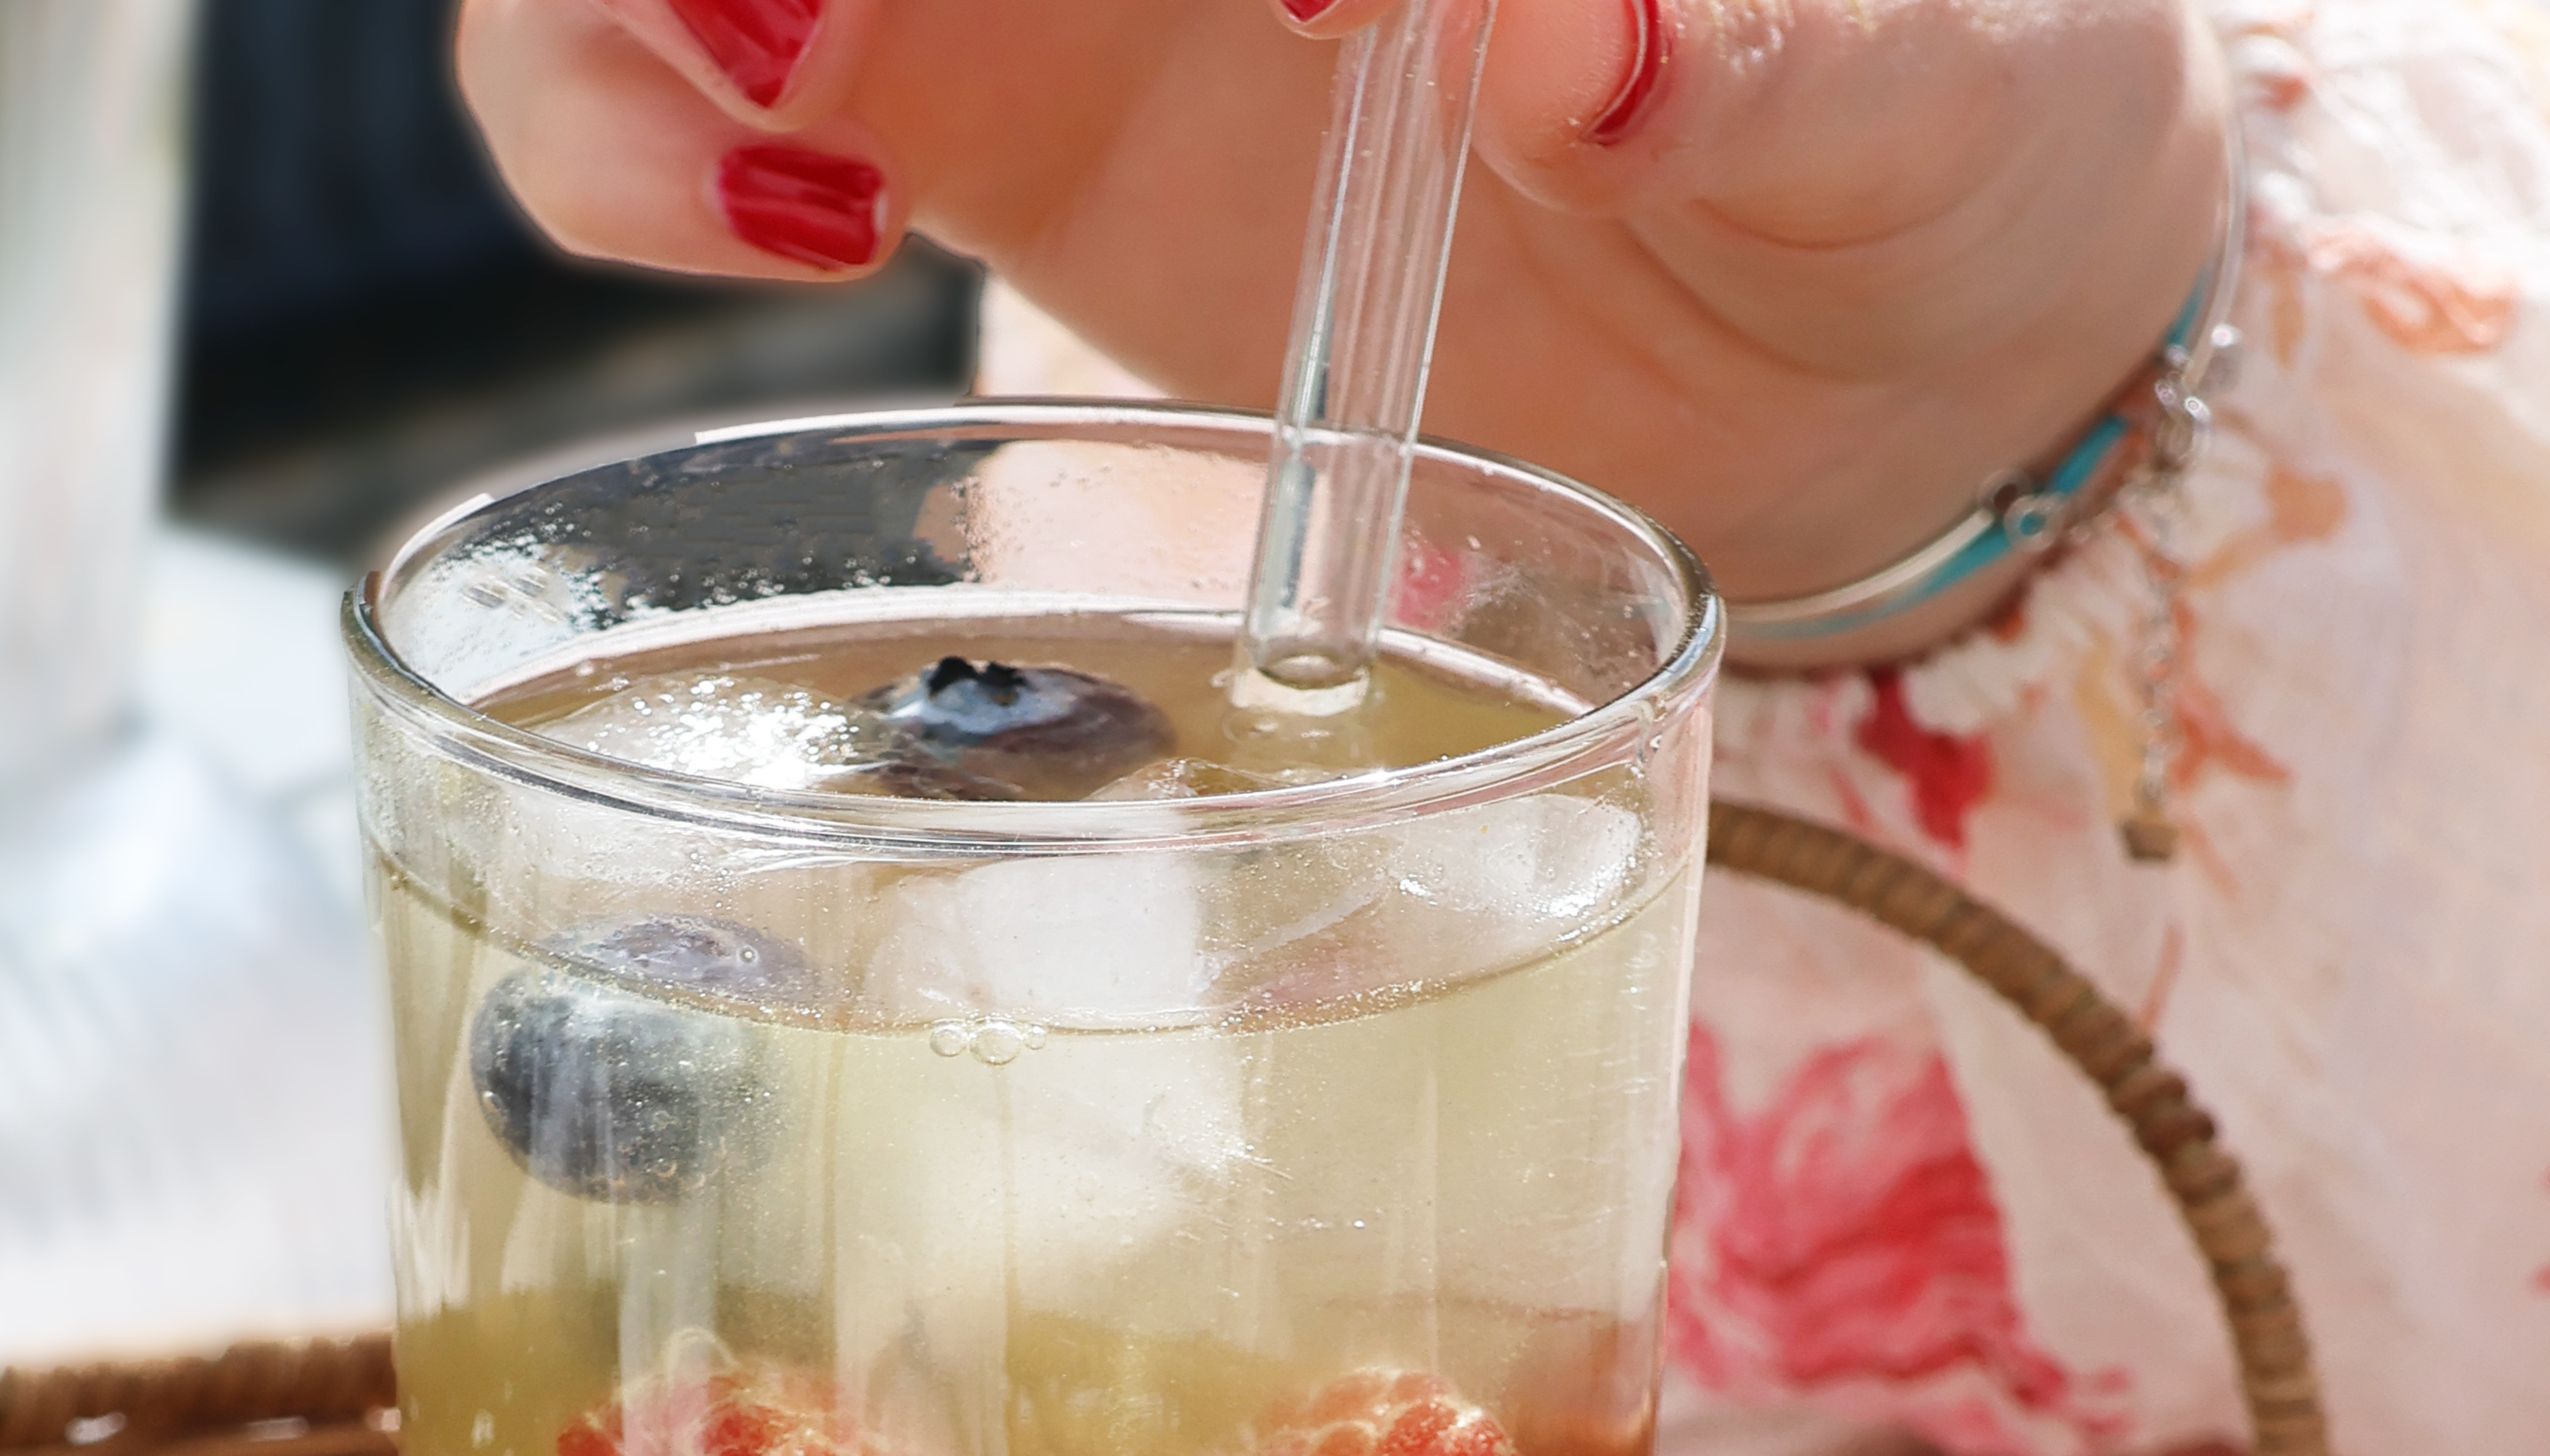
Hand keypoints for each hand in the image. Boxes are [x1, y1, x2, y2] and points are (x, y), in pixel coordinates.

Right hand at [457, 0, 2227, 639]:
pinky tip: (780, 227)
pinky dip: (613, 117)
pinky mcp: (941, 89)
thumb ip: (1779, 36)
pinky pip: (657, 57)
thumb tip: (1562, 41)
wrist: (1847, 331)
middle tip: (824, 28)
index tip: (1317, 11)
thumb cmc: (1936, 128)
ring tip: (772, 117)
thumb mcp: (1932, 89)